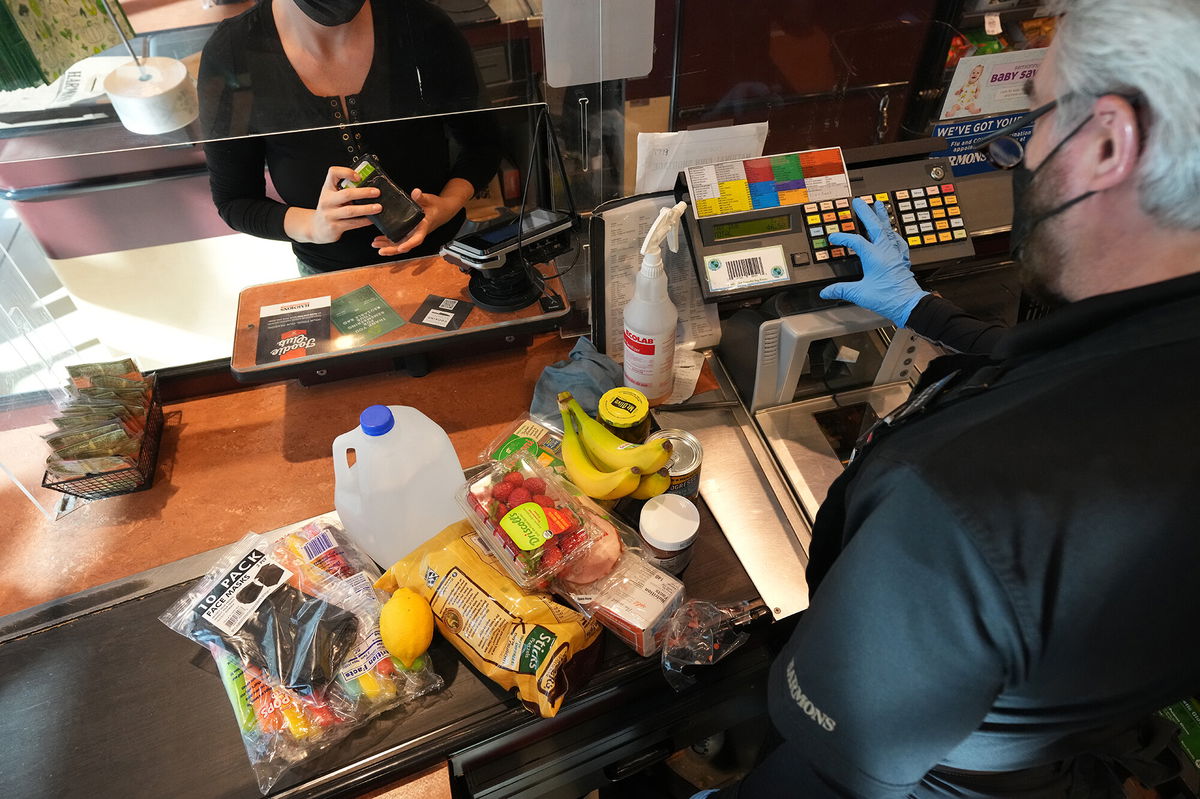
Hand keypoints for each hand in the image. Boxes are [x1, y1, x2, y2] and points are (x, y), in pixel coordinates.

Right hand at [293, 166, 380, 243]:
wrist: (316, 227)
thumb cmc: (329, 209)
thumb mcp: (332, 195)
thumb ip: (345, 189)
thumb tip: (368, 186)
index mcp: (327, 189)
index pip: (333, 173)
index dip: (346, 172)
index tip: (359, 176)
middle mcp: (327, 200)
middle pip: (346, 194)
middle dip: (363, 193)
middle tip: (376, 192)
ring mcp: (329, 215)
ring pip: (350, 211)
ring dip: (367, 209)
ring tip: (378, 207)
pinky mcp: (334, 227)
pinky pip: (352, 224)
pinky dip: (364, 221)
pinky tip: (372, 219)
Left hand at [371, 188, 462, 256]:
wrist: (441, 210)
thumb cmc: (435, 206)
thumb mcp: (429, 199)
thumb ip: (421, 197)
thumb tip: (416, 192)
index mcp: (423, 227)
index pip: (417, 239)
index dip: (409, 244)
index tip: (401, 248)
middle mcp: (417, 233)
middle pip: (405, 245)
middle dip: (393, 250)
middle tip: (381, 250)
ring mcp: (412, 234)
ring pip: (400, 244)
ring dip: (387, 246)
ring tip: (375, 245)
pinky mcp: (408, 232)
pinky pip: (398, 239)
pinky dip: (388, 241)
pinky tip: (378, 240)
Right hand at [819, 197, 928, 327]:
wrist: (908, 304)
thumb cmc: (888, 298)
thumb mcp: (860, 294)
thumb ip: (841, 290)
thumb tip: (826, 291)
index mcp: (874, 256)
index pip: (855, 241)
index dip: (843, 237)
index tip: (834, 237)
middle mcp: (886, 251)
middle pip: (875, 225)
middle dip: (865, 212)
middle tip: (859, 202)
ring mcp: (895, 254)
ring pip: (888, 229)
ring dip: (882, 216)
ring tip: (879, 205)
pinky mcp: (902, 259)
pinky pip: (898, 241)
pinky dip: (893, 233)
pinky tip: (893, 232)